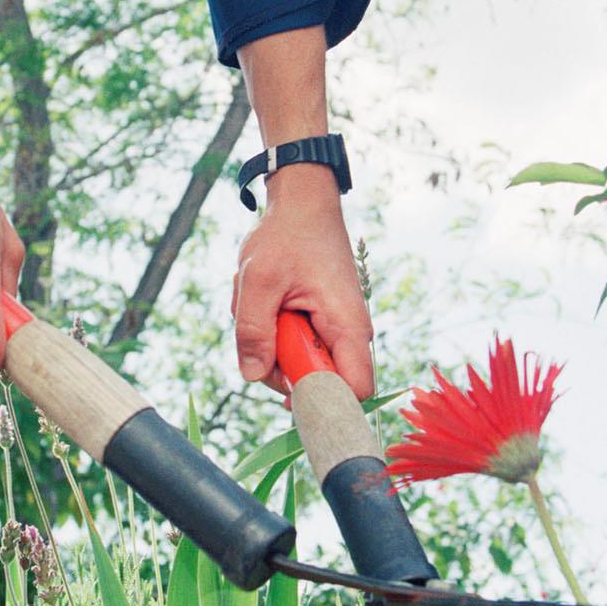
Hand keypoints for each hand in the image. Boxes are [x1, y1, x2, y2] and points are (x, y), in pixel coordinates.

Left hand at [231, 169, 373, 398]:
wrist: (301, 202)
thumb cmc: (287, 234)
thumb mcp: (260, 280)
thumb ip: (254, 331)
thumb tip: (252, 376)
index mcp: (347, 326)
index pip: (354, 390)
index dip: (324, 403)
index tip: (286, 391)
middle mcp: (346, 333)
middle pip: (316, 382)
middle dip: (279, 364)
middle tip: (260, 326)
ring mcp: (331, 328)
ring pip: (297, 362)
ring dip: (269, 341)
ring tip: (261, 300)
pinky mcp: (316, 322)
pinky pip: (291, 343)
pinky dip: (271, 327)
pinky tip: (265, 298)